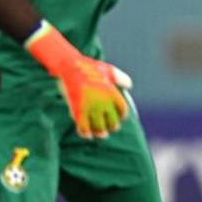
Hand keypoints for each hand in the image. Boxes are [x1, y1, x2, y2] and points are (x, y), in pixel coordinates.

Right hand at [25, 21, 131, 138]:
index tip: (119, 118)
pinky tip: (86, 134)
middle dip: (112, 127)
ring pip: (99, 129)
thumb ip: (121, 78)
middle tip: (110, 128)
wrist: (71, 66)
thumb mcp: (109, 70)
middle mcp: (105, 103)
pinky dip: (85, 133)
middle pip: (113, 123)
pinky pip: (84, 128)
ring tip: (100, 134)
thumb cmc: (91, 67)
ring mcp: (92, 108)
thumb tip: (129, 86)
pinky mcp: (78, 111)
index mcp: (114, 94)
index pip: (122, 112)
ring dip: (100, 133)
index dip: (121, 116)